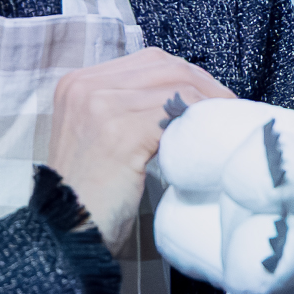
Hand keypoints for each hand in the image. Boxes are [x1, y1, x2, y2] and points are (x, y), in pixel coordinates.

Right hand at [46, 49, 232, 247]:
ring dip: (206, 103)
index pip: (147, 62)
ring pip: (173, 87)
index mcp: (78, 84)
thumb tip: (182, 99)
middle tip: (226, 107)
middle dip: (202, 84)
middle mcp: (84, 87)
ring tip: (221, 123)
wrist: (66, 231)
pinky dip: (197, 122)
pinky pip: (173, 114)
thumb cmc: (90, 194)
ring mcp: (99, 106)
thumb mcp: (101, 138)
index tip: (211, 95)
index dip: (186, 75)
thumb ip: (128, 110)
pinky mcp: (119, 131)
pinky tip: (206, 140)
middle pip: (162, 67)